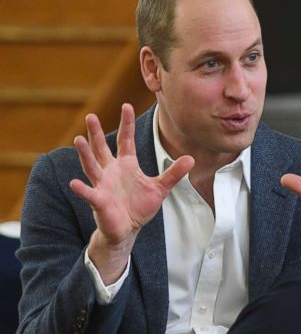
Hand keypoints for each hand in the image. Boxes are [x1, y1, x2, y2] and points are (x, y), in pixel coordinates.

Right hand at [69, 104, 193, 281]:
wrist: (128, 228)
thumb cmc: (140, 206)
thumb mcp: (160, 188)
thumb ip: (174, 173)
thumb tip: (191, 158)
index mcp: (126, 165)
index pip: (125, 140)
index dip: (126, 124)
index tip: (126, 106)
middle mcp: (111, 171)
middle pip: (102, 149)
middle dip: (96, 133)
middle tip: (91, 116)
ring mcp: (102, 185)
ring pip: (92, 166)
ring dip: (85, 154)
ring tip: (79, 139)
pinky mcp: (98, 201)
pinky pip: (89, 194)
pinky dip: (82, 189)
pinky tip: (75, 183)